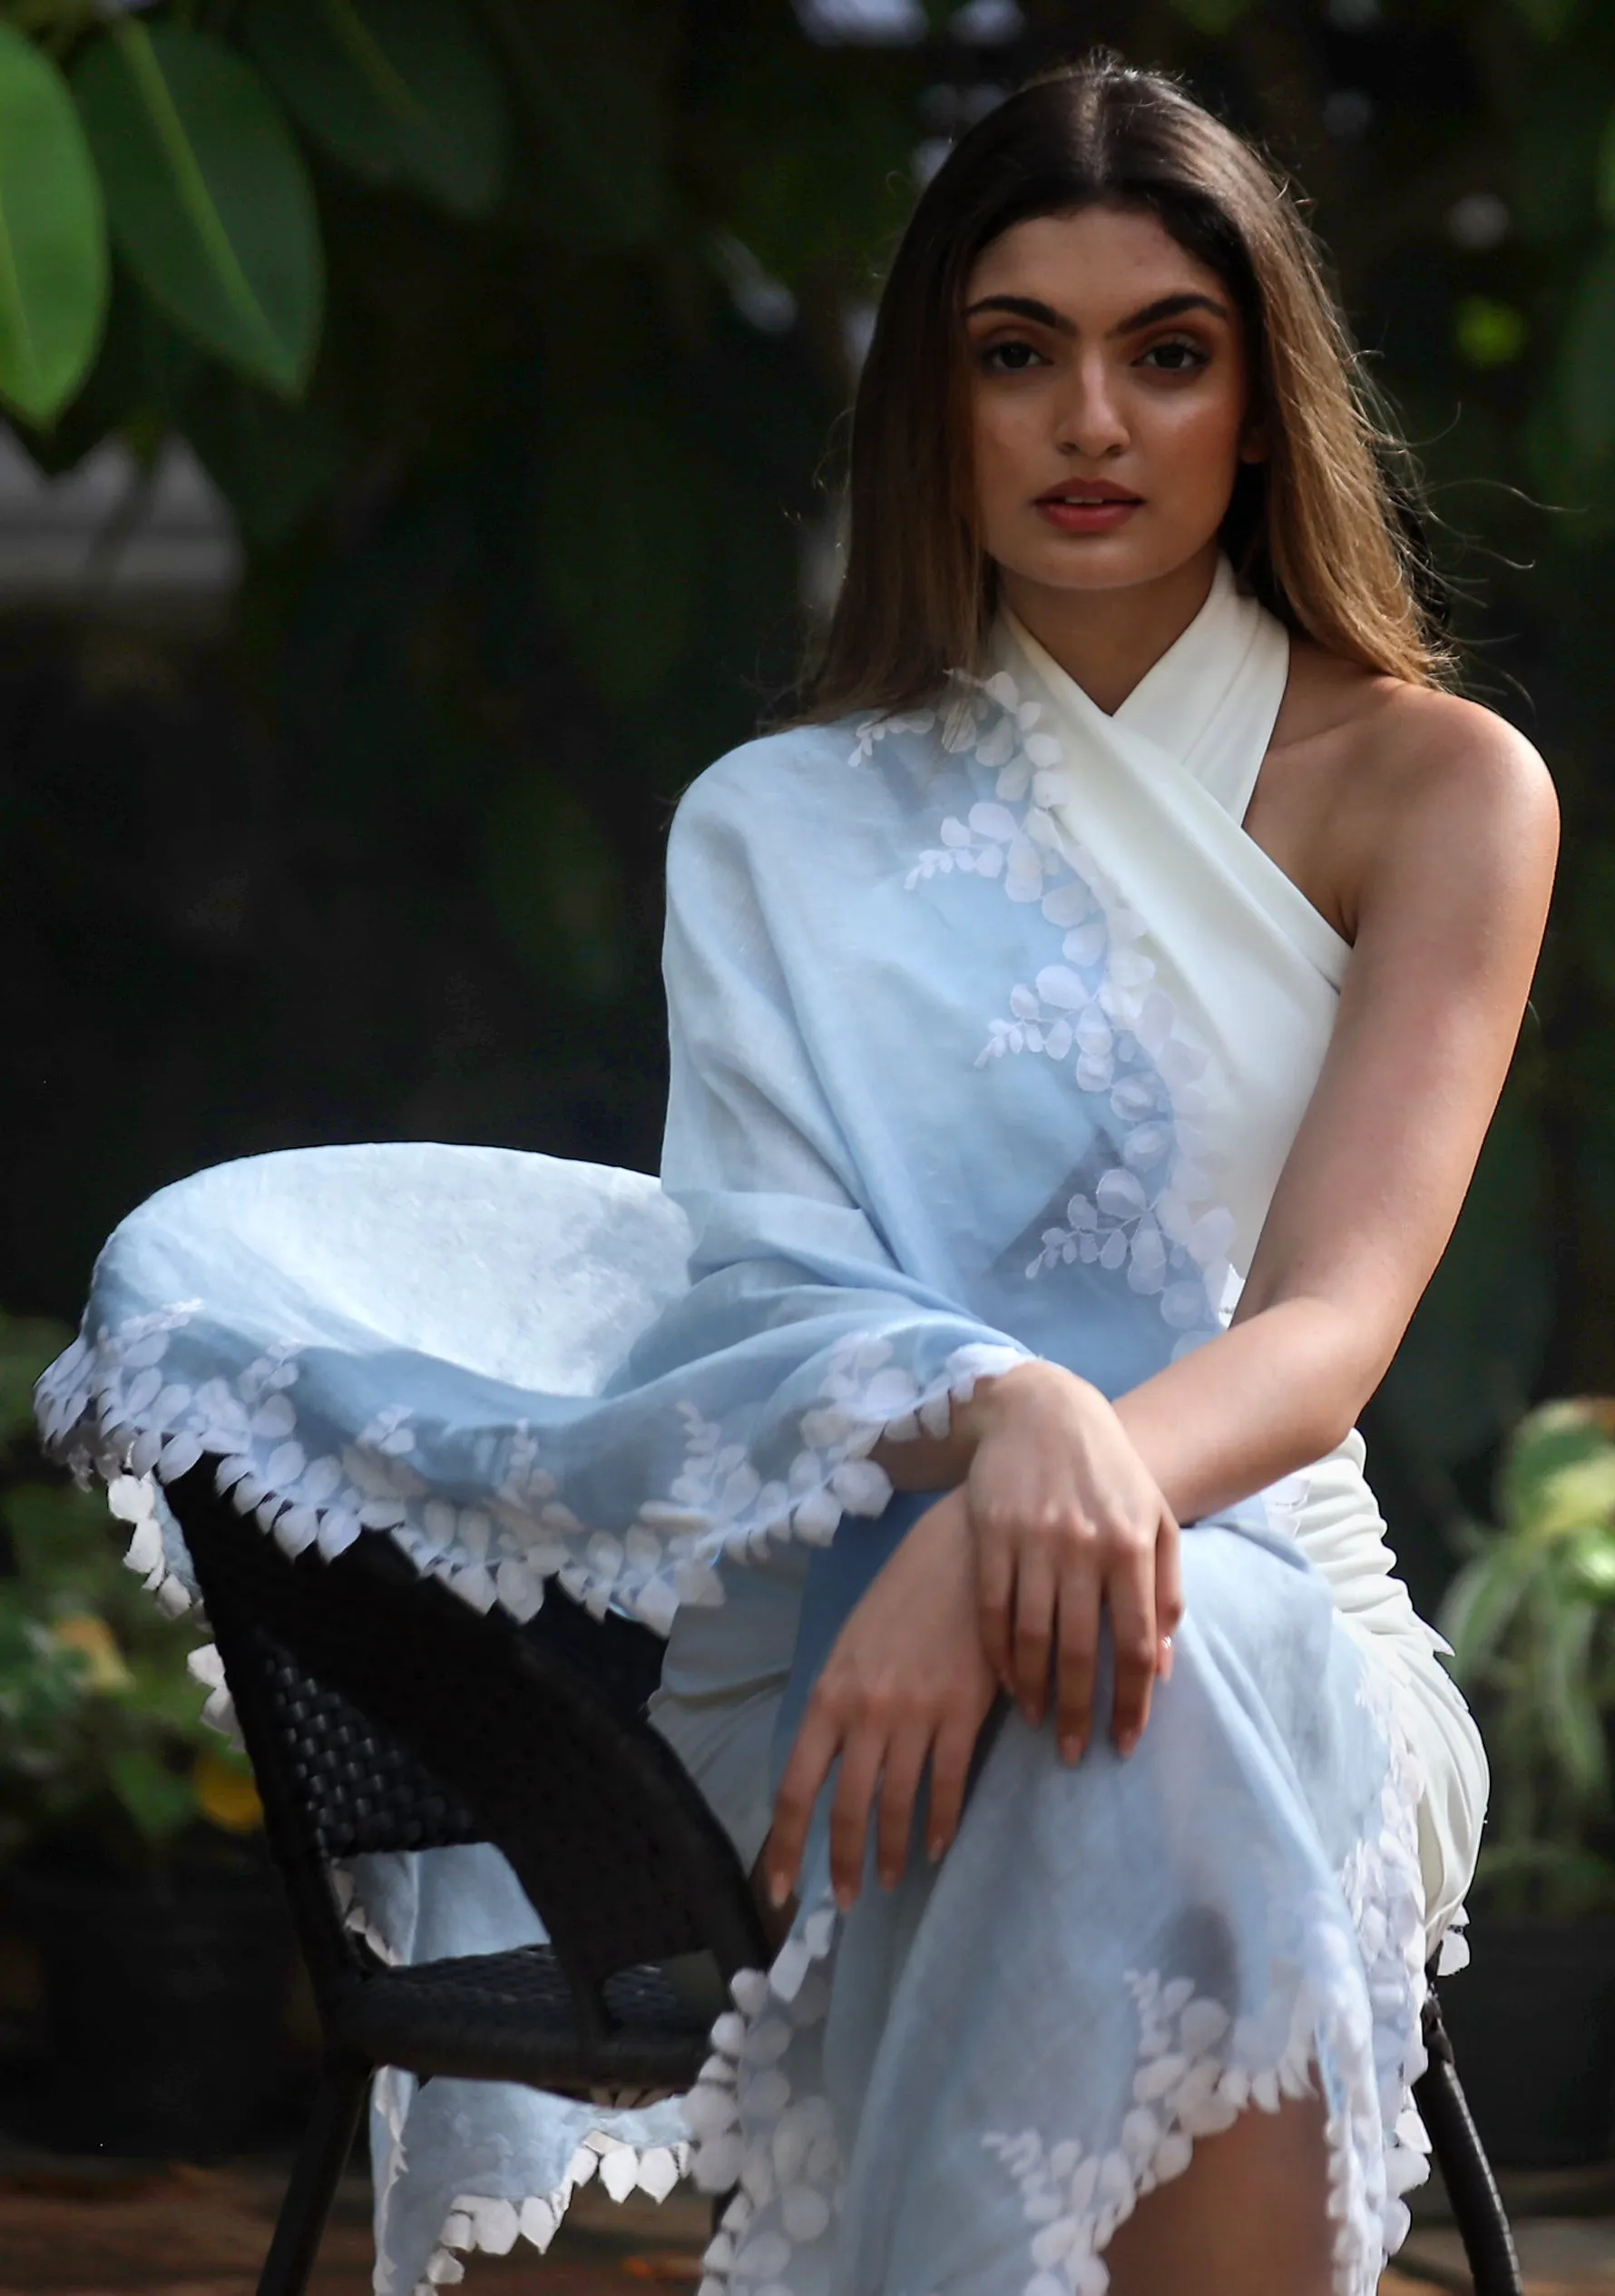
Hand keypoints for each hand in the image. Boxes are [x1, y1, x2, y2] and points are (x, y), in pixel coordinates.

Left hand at [764, 1487, 997, 1914]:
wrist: (961, 1554)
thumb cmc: (902, 1598)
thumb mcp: (851, 1649)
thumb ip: (837, 1707)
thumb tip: (829, 1765)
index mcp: (827, 1696)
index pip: (796, 1787)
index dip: (786, 1844)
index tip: (782, 1889)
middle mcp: (865, 1712)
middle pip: (847, 1808)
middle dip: (843, 1863)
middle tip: (846, 1900)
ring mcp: (915, 1714)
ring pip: (897, 1804)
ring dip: (891, 1852)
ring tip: (888, 1881)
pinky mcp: (963, 1713)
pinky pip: (948, 1784)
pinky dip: (940, 1823)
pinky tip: (935, 1847)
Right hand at [963, 1361, 1179, 1761]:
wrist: (1043, 1409)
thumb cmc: (1109, 1472)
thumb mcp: (1153, 1520)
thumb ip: (1164, 1589)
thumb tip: (1163, 1666)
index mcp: (1131, 1547)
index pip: (1134, 1645)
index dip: (1130, 1703)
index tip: (1124, 1745)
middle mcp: (1084, 1547)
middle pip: (1079, 1651)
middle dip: (1078, 1712)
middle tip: (1075, 1755)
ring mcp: (1033, 1540)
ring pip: (1030, 1637)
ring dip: (1034, 1691)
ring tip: (1039, 1724)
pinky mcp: (990, 1534)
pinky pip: (991, 1611)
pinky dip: (997, 1655)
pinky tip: (1005, 1682)